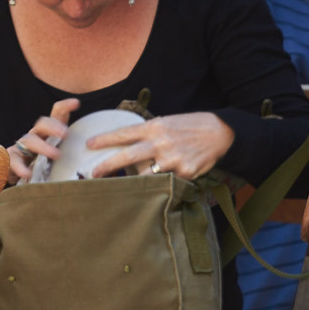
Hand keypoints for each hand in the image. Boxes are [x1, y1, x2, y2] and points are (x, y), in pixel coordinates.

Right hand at [8, 97, 79, 183]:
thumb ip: (72, 159)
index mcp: (48, 134)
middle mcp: (34, 136)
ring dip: (43, 146)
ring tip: (56, 154)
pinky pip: (14, 160)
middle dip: (54, 126)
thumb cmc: (42, 169)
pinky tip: (27, 173)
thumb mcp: (58, 161)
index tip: (76, 103)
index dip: (64, 107)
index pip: (56, 116)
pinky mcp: (10, 159)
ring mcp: (21, 147)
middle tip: (66, 133)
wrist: (17, 179)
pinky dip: (21, 167)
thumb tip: (96, 167)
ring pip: (30, 140)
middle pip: (42, 124)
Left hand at [88, 112, 234, 179]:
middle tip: (93, 173)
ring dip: (136, 181)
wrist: (219, 132)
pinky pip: (166, 183)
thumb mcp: (167, 123)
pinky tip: (161, 185)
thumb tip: (128, 145)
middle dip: (108, 165)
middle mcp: (161, 143)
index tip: (89, 145)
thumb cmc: (190, 127)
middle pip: (128, 156)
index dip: (105, 139)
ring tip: (127, 186)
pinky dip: (161, 184)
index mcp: (155, 127)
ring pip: (145, 175)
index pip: (124, 133)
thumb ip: (148, 134)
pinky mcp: (183, 173)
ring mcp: (172, 159)